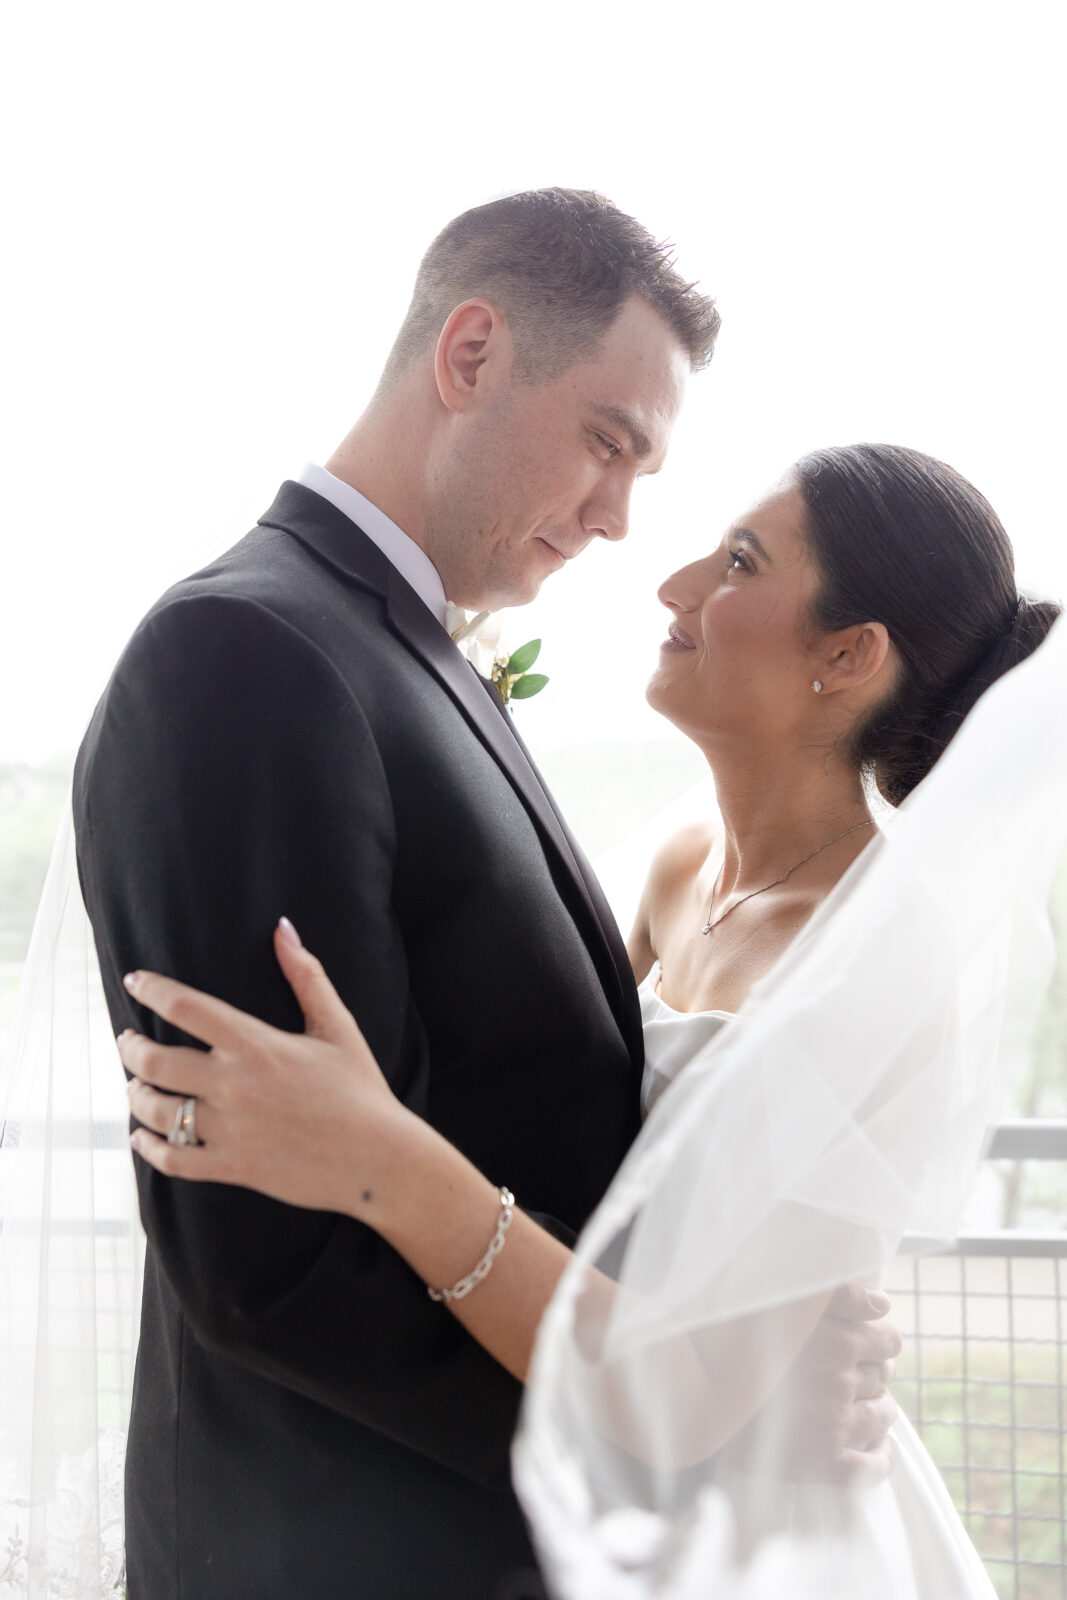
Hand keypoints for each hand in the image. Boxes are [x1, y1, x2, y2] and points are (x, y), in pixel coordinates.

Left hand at [119, 919, 408, 1215]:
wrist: (379, 1159)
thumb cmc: (361, 1090)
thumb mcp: (338, 1026)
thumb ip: (306, 975)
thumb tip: (283, 928)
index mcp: (258, 1045)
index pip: (186, 1007)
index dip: (152, 989)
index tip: (136, 982)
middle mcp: (235, 1086)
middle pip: (156, 1061)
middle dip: (131, 1048)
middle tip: (127, 1041)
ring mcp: (230, 1130)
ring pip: (157, 1111)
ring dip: (136, 1095)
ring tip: (135, 1085)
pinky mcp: (233, 1167)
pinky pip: (173, 1160)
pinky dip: (148, 1148)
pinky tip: (142, 1137)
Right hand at [722, 1282, 901, 1484]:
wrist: (697, 1398)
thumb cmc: (736, 1340)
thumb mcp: (783, 1302)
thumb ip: (839, 1293)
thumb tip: (882, 1301)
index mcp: (835, 1341)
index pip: (888, 1339)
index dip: (880, 1339)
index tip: (866, 1341)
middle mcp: (839, 1382)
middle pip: (884, 1375)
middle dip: (875, 1371)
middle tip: (855, 1371)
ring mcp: (834, 1425)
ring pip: (883, 1416)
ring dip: (879, 1409)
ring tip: (861, 1404)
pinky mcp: (825, 1464)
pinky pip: (875, 1467)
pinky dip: (881, 1457)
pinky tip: (874, 1447)